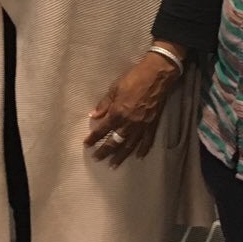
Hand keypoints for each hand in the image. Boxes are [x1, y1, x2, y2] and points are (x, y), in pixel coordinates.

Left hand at [84, 50, 180, 165]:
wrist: (156, 76)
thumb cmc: (132, 79)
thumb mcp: (114, 89)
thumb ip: (104, 105)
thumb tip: (93, 115)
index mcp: (117, 113)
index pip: (102, 130)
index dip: (93, 138)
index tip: (87, 144)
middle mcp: (128, 124)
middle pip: (115, 142)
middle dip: (105, 151)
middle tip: (97, 159)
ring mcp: (142, 126)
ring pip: (129, 146)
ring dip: (121, 156)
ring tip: (114, 165)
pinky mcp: (152, 125)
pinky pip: (147, 141)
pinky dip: (142, 150)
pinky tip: (138, 156)